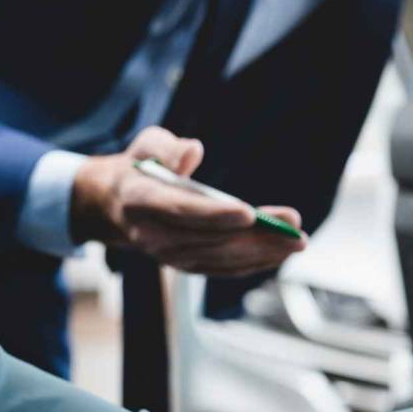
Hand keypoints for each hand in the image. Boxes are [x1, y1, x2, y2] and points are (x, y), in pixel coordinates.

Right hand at [69, 126, 305, 276]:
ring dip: (262, 252)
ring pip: (220, 258)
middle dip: (255, 235)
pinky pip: (222, 268)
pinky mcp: (185, 264)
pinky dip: (252, 263)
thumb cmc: (140, 167)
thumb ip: (167, 147)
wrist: (115, 206)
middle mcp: (152, 236)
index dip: (214, 214)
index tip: (249, 212)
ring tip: (297, 241)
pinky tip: (280, 253)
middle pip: (209, 240)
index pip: (180, 210)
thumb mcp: (147, 144)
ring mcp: (168, 255)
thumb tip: (192, 152)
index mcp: (140, 201)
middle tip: (294, 228)